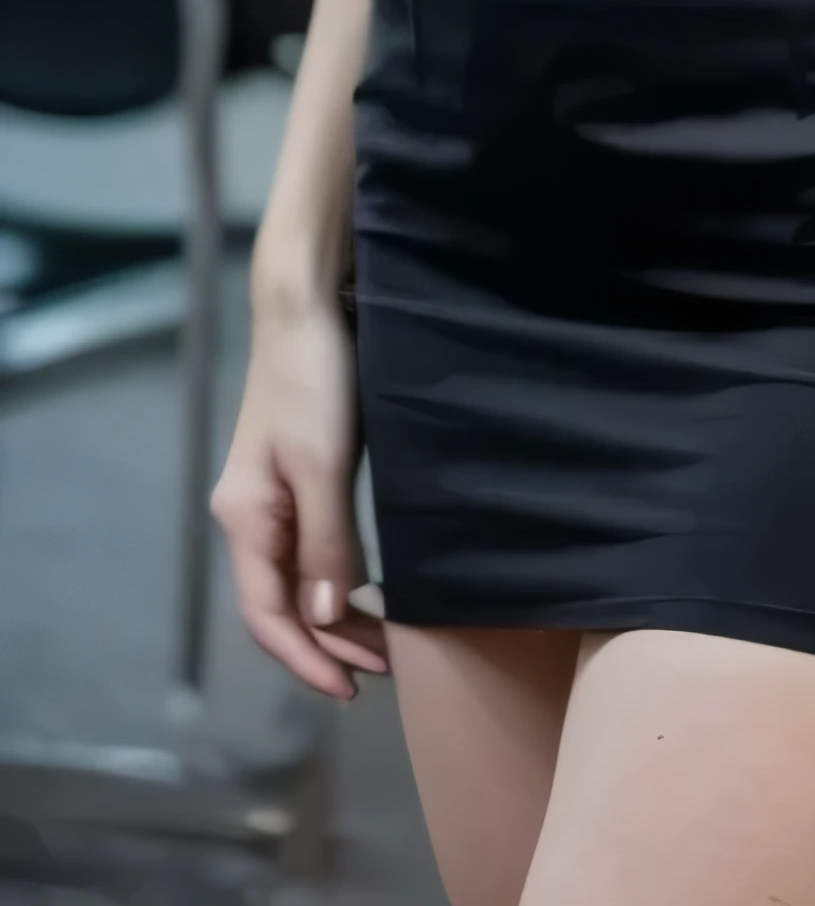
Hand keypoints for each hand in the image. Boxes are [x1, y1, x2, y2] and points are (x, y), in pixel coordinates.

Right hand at [210, 291, 388, 700]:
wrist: (306, 308)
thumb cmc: (314, 382)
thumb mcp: (324, 465)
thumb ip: (324, 542)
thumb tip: (326, 618)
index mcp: (246, 520)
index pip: (268, 615)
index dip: (306, 659)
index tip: (350, 690)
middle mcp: (249, 518)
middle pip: (282, 605)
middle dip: (328, 645)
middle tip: (384, 671)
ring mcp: (270, 499)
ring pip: (298, 580)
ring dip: (336, 616)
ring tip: (383, 643)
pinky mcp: (295, 479)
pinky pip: (310, 550)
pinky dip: (337, 579)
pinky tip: (366, 589)